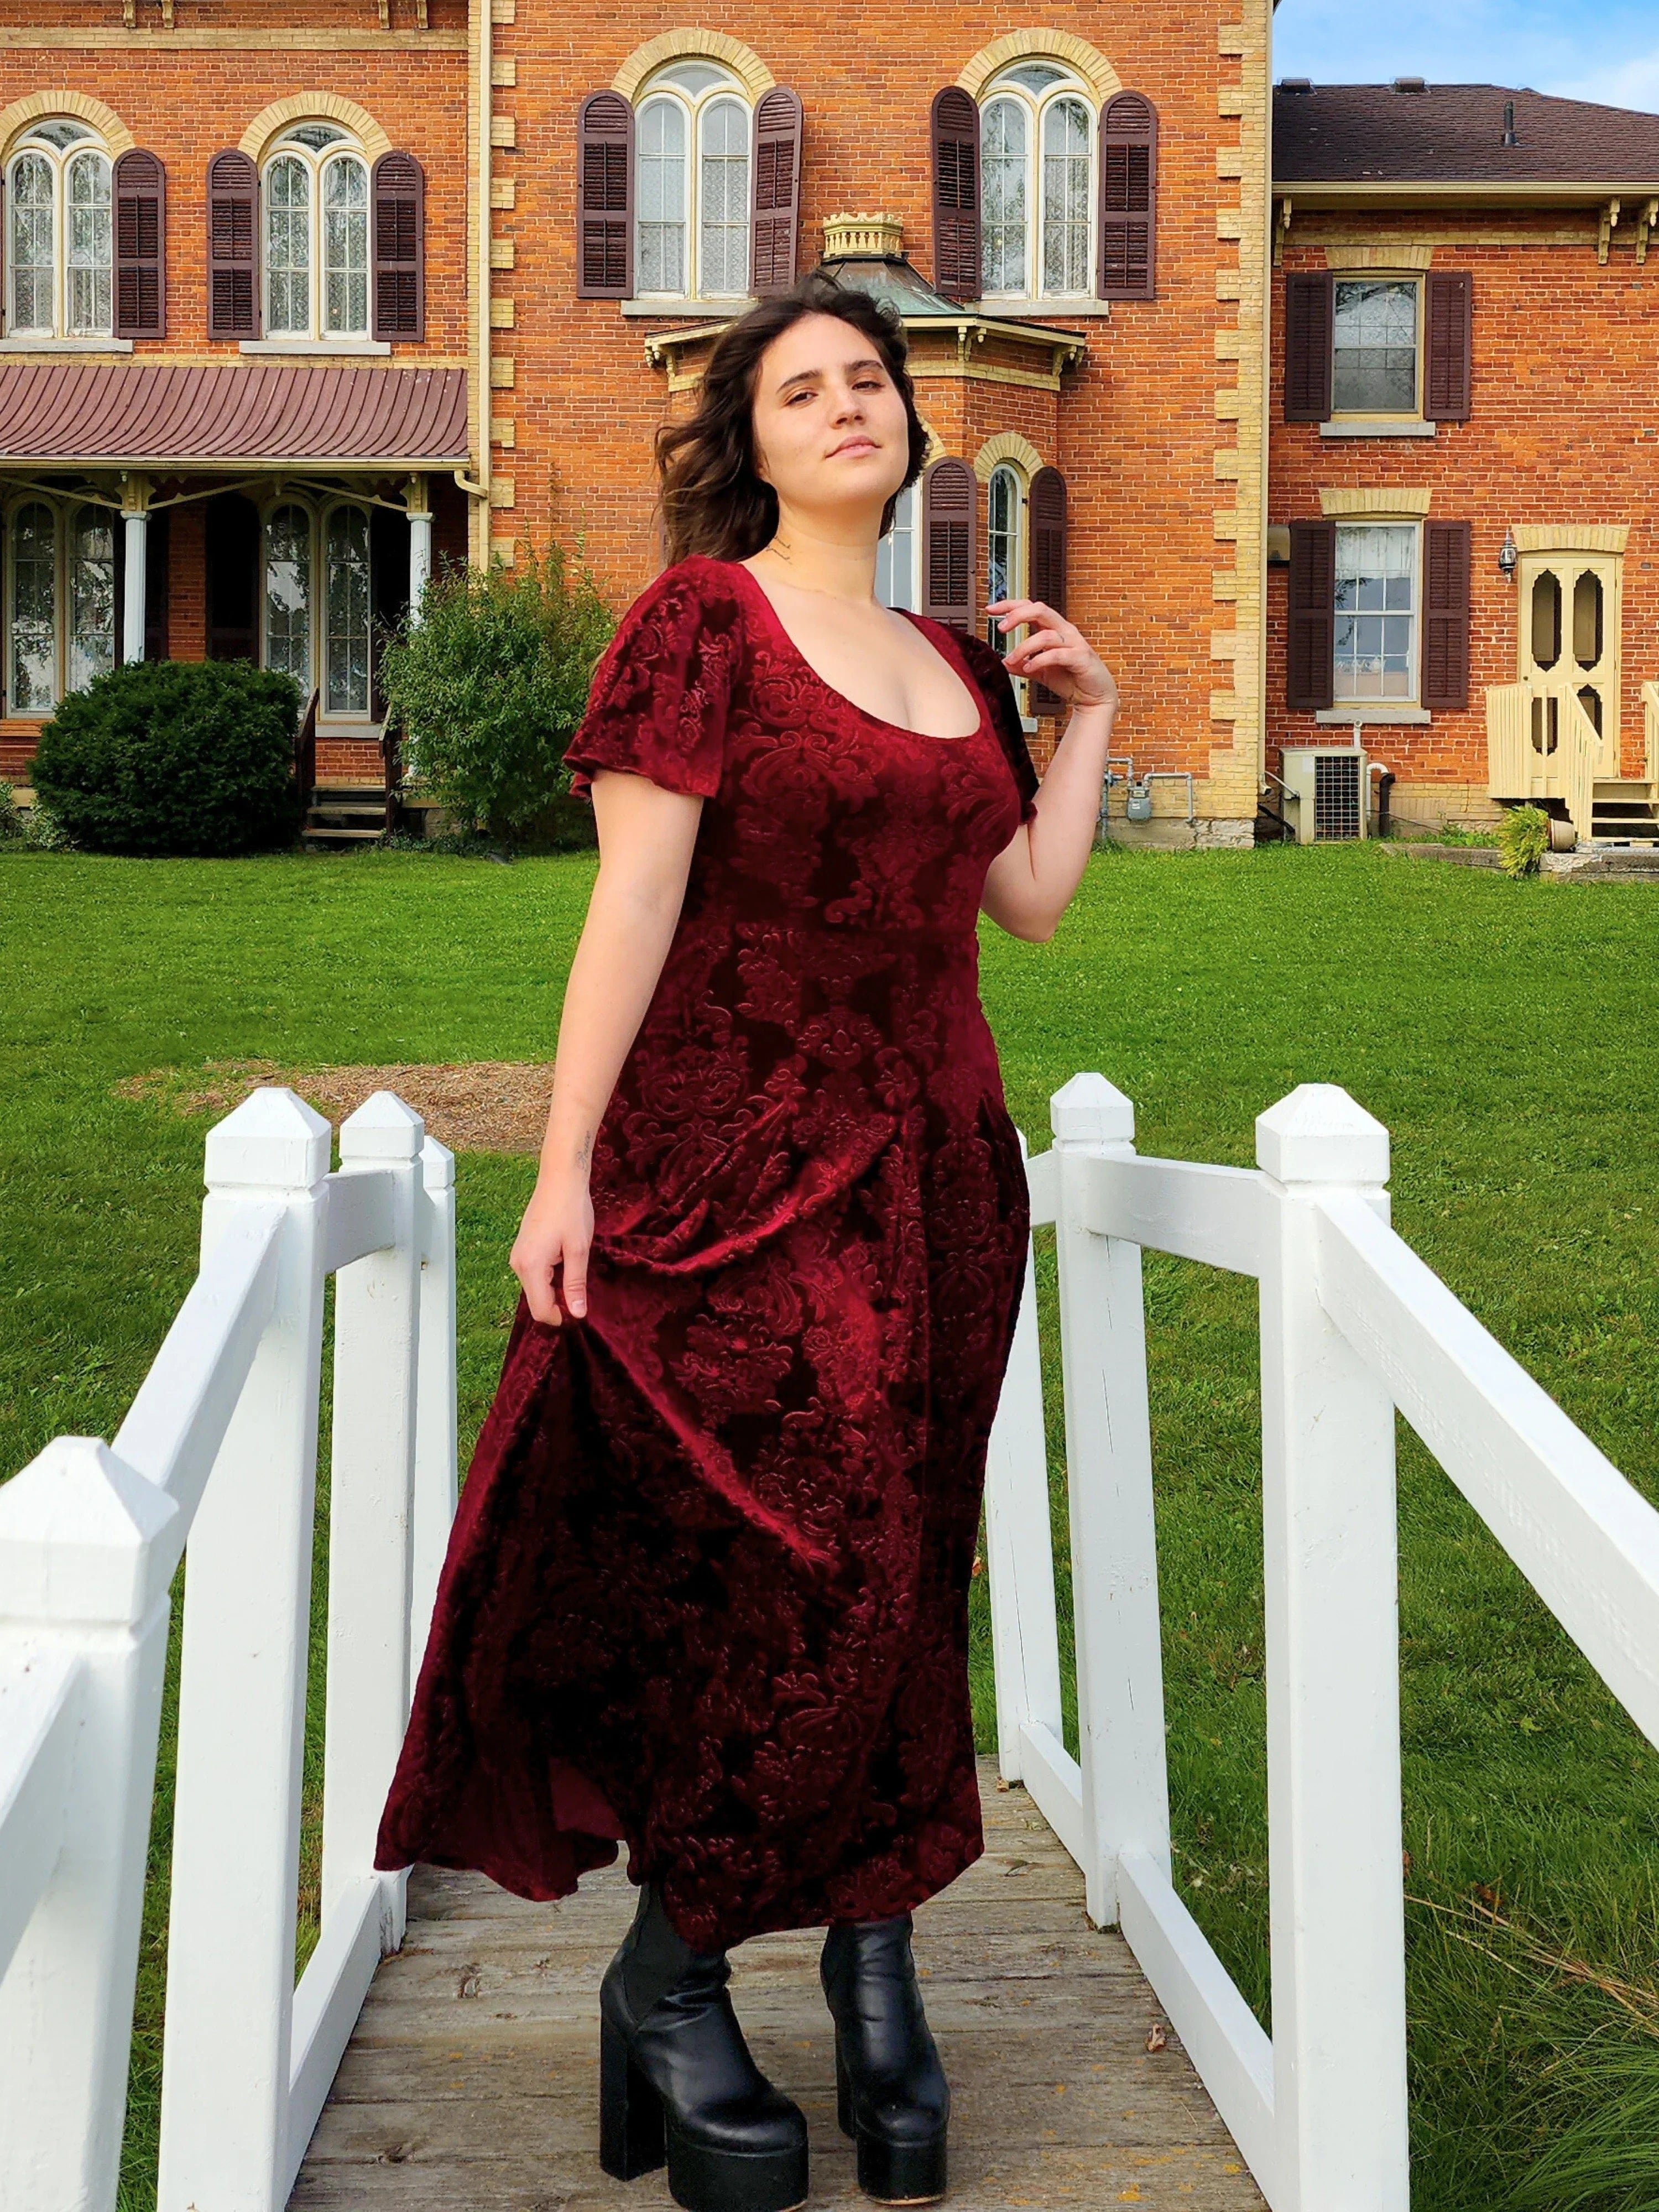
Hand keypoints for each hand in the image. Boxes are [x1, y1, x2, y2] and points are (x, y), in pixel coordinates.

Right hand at [510, 1170, 593, 1325]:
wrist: (559, 1179)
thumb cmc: (571, 1210)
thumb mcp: (578, 1250)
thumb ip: (575, 1284)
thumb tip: (577, 1314)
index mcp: (531, 1267)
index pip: (540, 1310)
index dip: (561, 1318)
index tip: (581, 1313)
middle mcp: (518, 1264)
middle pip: (537, 1302)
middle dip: (559, 1304)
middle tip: (584, 1291)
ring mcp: (518, 1256)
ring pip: (536, 1289)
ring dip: (555, 1289)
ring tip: (576, 1270)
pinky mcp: (523, 1250)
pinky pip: (535, 1275)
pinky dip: (550, 1277)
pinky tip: (567, 1262)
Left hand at [986, 599, 1118, 712]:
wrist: (1094, 696)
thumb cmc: (1071, 678)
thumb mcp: (1040, 671)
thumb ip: (1022, 665)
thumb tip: (1002, 662)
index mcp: (1053, 629)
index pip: (1030, 608)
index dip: (1010, 606)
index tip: (990, 610)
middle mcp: (1064, 631)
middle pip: (1040, 610)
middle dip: (1018, 615)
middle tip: (1001, 628)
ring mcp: (1074, 643)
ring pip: (1046, 635)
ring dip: (1024, 647)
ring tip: (1011, 660)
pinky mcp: (1081, 658)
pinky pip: (1058, 654)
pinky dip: (1041, 660)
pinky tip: (1029, 668)